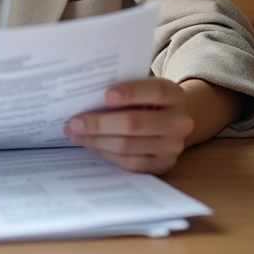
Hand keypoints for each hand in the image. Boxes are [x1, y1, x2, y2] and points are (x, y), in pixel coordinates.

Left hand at [63, 77, 194, 174]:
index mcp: (175, 95)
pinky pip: (129, 161)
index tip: (106, 95)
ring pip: (127, 145)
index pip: (156, 91)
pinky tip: (90, 144)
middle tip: (74, 122)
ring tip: (74, 133)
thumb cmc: (148, 100)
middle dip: (99, 123)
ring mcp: (172, 146)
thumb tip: (86, 95)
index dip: (131, 92)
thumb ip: (125, 89)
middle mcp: (179, 122)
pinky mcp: (162, 165)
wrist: (171, 122)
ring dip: (96, 140)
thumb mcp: (145, 88)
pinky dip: (106, 152)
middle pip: (134, 123)